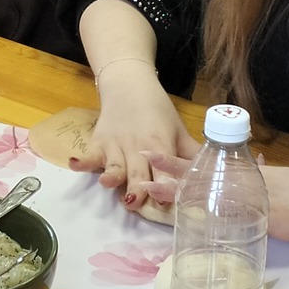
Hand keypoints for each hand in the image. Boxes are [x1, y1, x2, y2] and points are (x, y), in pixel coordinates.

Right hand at [74, 67, 197, 195]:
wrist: (129, 85)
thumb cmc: (157, 112)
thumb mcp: (178, 130)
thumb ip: (191, 155)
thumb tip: (213, 177)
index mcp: (160, 144)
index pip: (165, 169)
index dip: (166, 186)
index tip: (168, 201)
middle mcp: (137, 147)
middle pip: (138, 172)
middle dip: (137, 187)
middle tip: (137, 203)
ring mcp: (116, 146)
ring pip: (114, 166)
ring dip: (112, 174)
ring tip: (108, 183)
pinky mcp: (98, 144)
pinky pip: (89, 155)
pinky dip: (82, 161)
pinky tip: (74, 164)